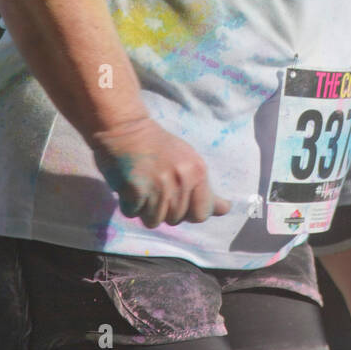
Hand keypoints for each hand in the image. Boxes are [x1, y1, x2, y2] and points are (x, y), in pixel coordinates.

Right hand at [89, 115, 230, 228]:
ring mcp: (158, 187)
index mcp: (197, 172)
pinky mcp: (134, 191)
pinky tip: (130, 186)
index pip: (202, 212)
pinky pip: (132, 214)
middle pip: (176, 220)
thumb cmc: (157, 146)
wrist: (124, 128)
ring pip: (154, 221)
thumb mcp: (188, 160)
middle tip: (157, 188)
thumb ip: (203, 187)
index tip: (184, 206)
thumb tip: (225, 209)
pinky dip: (129, 205)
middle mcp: (181, 180)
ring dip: (146, 209)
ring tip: (144, 186)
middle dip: (166, 210)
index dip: (191, 213)